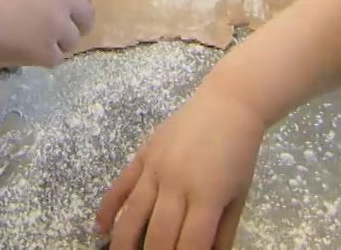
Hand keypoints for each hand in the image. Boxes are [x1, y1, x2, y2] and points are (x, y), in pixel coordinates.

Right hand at [0, 0, 95, 68]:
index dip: (78, 0)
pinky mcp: (48, 52)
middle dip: (77, 25)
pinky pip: (55, 58)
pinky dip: (42, 58)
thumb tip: (48, 2)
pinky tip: (23, 51)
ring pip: (73, 41)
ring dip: (58, 43)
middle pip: (87, 16)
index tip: (69, 8)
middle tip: (61, 32)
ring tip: (33, 42)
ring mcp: (59, 27)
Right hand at [96, 88, 266, 249]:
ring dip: (123, 243)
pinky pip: (120, 185)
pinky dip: (107, 209)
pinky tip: (101, 229)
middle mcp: (177, 182)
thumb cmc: (239, 153)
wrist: (229, 104)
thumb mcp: (238, 196)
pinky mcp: (143, 154)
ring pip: (132, 214)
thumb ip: (222, 232)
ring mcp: (155, 167)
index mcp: (207, 195)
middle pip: (159, 234)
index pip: (190, 243)